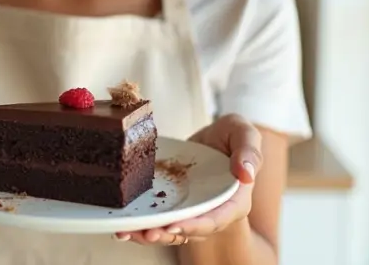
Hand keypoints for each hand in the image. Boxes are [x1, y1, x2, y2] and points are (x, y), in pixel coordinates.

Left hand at [115, 114, 261, 244]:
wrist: (216, 137)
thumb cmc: (233, 136)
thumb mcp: (245, 134)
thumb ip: (249, 151)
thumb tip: (246, 174)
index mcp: (234, 200)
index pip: (216, 219)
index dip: (196, 225)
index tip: (175, 226)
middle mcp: (212, 211)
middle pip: (189, 231)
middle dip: (166, 234)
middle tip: (145, 233)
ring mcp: (192, 211)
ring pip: (170, 230)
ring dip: (148, 234)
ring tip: (125, 233)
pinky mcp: (174, 206)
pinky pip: (158, 219)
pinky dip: (140, 224)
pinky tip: (120, 225)